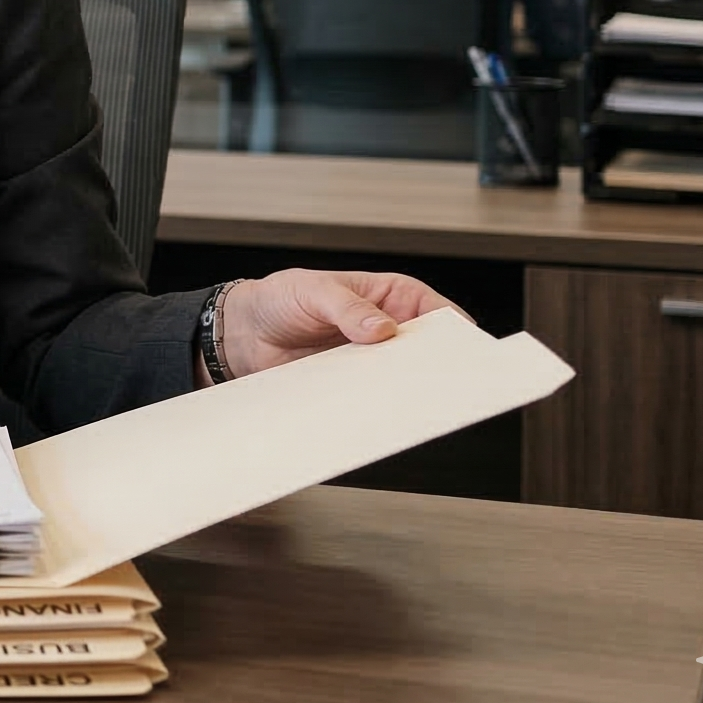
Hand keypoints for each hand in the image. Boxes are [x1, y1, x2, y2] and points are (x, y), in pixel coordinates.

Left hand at [214, 269, 464, 379]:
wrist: (245, 332)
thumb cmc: (280, 298)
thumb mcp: (313, 291)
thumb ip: (346, 307)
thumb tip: (381, 327)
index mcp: (391, 295)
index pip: (437, 312)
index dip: (452, 332)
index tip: (457, 351)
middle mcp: (388, 328)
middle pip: (427, 350)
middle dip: (433, 366)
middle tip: (436, 382)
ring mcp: (372, 359)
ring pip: (403, 378)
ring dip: (405, 389)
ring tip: (406, 400)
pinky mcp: (353, 383)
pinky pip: (374, 397)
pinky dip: (378, 404)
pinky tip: (376, 411)